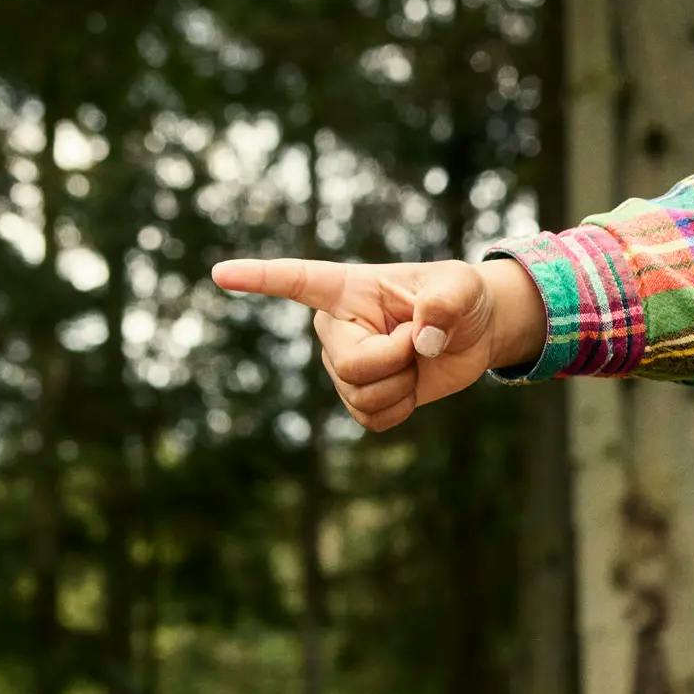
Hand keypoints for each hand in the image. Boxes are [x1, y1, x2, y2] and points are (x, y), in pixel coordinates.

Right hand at [210, 253, 550, 430]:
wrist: (473, 334)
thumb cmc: (462, 298)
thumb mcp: (463, 288)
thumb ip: (446, 304)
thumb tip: (420, 342)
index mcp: (349, 289)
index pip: (296, 281)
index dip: (259, 278)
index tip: (220, 273)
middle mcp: (336, 329)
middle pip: (351, 365)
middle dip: (397, 360)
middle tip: (419, 338)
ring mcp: (344, 366)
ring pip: (361, 397)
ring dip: (403, 384)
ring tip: (415, 356)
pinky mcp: (360, 398)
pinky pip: (373, 420)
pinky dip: (402, 409)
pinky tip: (410, 386)